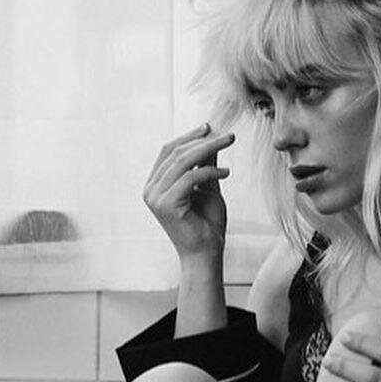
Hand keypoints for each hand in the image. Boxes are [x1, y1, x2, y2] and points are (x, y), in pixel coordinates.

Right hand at [143, 124, 232, 259]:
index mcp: (155, 184)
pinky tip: (226, 173)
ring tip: (229, 145)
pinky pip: (190, 178)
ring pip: (182, 162)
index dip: (189, 137)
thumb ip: (205, 165)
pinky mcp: (166, 205)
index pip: (168, 151)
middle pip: (175, 153)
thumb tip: (210, 138)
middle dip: (203, 140)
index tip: (210, 127)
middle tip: (228, 136)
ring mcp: (155, 198)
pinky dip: (210, 171)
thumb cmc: (207, 224)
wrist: (206, 254)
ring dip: (209, 150)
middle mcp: (150, 190)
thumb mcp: (207, 187)